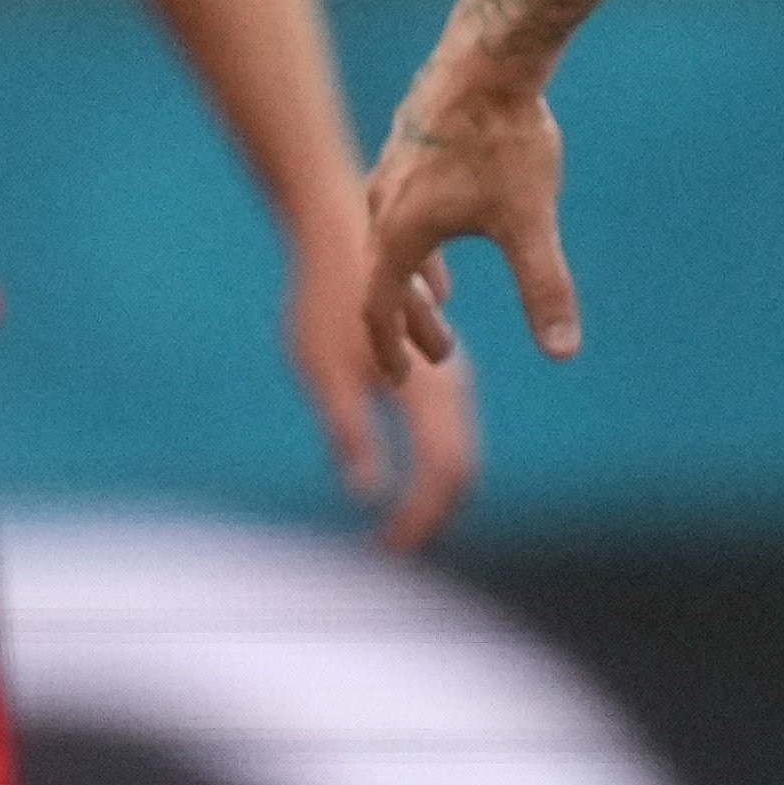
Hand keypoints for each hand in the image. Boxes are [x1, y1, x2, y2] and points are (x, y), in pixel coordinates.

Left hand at [285, 214, 485, 549]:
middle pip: (461, 468)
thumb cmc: (323, 300)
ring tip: (399, 531)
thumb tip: (368, 495)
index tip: (387, 554)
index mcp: (429, 388)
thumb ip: (348, 433)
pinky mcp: (435, 366)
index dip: (419, 522)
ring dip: (432, 495)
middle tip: (393, 554)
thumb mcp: (324, 372)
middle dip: (432, 517)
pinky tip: (405, 482)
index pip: (444, 475)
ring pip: (458, 449)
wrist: (338, 230)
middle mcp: (451, 383)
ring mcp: (448, 373)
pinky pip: (447, 431)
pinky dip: (430, 467)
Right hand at [356, 61, 576, 382]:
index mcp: (399, 232)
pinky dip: (421, 237)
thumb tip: (563, 352)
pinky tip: (452, 224)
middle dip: (411, 320)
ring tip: (442, 296)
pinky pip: (402, 205)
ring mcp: (393, 169)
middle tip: (443, 352)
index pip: (381, 308)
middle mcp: (383, 203)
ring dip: (416, 277)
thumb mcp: (529, 223)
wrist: (491, 55)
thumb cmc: (505, 139)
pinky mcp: (411, 142)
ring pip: (393, 239)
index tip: (399, 380)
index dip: (392, 348)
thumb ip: (544, 290)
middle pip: (385, 278)